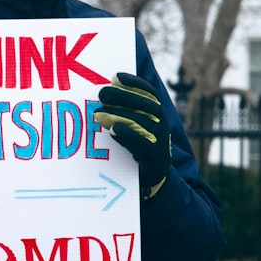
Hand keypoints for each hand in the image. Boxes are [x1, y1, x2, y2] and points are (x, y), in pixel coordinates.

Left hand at [94, 72, 170, 198]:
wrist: (153, 184)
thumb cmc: (137, 151)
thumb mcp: (133, 128)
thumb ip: (124, 112)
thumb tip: (102, 91)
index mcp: (157, 116)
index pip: (149, 94)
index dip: (134, 83)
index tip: (115, 76)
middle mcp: (161, 127)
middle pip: (146, 106)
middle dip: (124, 96)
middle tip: (102, 93)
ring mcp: (160, 144)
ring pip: (143, 124)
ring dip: (120, 115)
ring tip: (98, 113)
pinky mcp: (155, 161)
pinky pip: (143, 145)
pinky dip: (129, 136)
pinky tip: (113, 131)